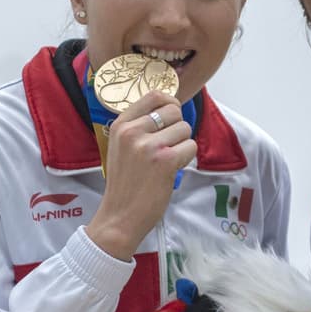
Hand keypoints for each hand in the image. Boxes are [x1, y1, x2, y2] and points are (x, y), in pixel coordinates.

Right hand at [86, 91, 196, 259]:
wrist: (119, 216)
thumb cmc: (124, 183)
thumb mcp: (120, 146)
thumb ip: (139, 126)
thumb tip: (171, 107)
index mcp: (121, 124)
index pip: (154, 95)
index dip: (170, 103)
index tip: (171, 115)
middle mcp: (133, 131)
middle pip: (174, 110)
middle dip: (178, 127)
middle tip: (168, 146)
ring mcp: (149, 145)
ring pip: (185, 129)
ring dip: (182, 145)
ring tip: (166, 161)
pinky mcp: (166, 160)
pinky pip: (191, 146)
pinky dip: (186, 159)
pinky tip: (171, 171)